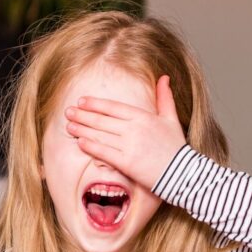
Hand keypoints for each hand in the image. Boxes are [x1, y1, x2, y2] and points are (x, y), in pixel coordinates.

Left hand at [64, 75, 186, 188]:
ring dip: (82, 130)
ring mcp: (130, 146)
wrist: (184, 173)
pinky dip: (90, 146)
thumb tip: (164, 77)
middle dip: (82, 115)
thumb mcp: (172, 119)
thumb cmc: (176, 147)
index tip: (81, 101)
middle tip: (68, 112)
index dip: (95, 104)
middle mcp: (134, 129)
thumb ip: (165, 98)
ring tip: (69, 126)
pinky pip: (104, 152)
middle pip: (102, 120)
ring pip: (100, 135)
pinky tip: (79, 142)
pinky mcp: (127, 163)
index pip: (113, 107)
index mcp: (143, 116)